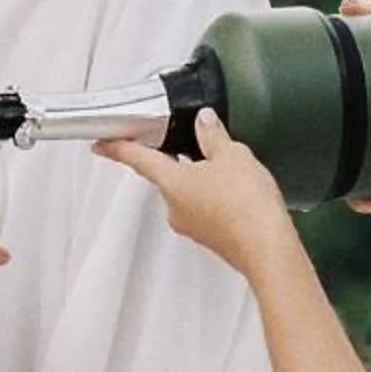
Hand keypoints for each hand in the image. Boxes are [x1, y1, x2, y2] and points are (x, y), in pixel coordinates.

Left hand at [94, 107, 298, 277]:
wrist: (268, 249)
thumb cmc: (247, 207)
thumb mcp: (232, 155)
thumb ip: (213, 135)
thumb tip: (204, 122)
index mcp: (172, 183)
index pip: (137, 159)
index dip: (118, 147)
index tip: (102, 144)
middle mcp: (175, 207)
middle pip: (169, 175)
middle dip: (186, 161)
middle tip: (209, 151)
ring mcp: (191, 226)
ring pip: (190, 194)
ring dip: (206, 182)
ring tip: (235, 176)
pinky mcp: (210, 238)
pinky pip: (206, 211)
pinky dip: (218, 200)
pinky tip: (239, 197)